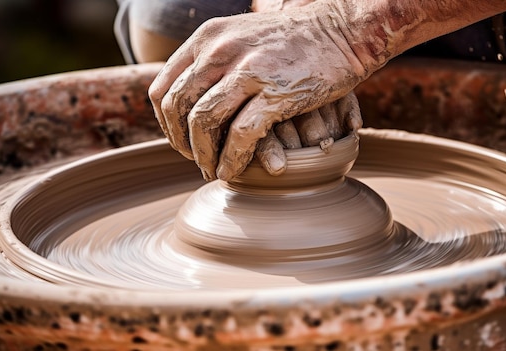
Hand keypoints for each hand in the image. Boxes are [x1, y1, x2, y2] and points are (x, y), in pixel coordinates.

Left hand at [149, 2, 367, 180]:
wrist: (343, 31)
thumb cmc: (294, 40)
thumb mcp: (242, 36)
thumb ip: (214, 59)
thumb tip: (191, 92)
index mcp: (207, 38)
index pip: (163, 88)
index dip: (166, 123)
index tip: (181, 141)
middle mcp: (220, 51)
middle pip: (177, 108)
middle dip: (181, 144)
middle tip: (196, 161)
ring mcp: (248, 71)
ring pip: (203, 122)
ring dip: (203, 155)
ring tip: (212, 170)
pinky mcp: (276, 93)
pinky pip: (240, 135)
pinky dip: (231, 160)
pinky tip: (232, 171)